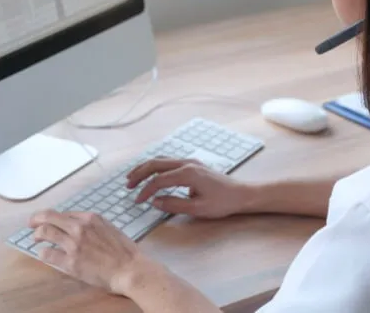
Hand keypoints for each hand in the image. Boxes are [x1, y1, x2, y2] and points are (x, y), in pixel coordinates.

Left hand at [29, 210, 151, 295]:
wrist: (130, 269)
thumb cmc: (124, 251)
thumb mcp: (109, 228)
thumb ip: (93, 225)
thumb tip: (78, 225)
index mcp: (90, 218)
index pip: (64, 213)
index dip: (53, 217)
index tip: (48, 220)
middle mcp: (80, 228)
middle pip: (49, 217)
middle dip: (37, 219)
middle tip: (31, 223)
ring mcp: (74, 244)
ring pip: (45, 232)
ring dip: (37, 234)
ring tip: (36, 238)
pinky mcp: (70, 262)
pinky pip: (48, 254)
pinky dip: (43, 253)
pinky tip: (44, 254)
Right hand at [126, 158, 250, 218]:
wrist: (241, 194)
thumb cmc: (222, 203)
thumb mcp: (197, 209)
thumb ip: (174, 205)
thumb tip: (154, 202)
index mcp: (187, 173)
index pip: (158, 180)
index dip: (145, 191)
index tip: (138, 201)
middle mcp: (187, 163)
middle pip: (156, 163)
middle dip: (139, 173)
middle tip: (127, 185)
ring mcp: (190, 161)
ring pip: (161, 160)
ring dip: (146, 168)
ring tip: (133, 177)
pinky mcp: (193, 164)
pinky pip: (169, 162)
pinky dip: (156, 167)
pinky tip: (151, 174)